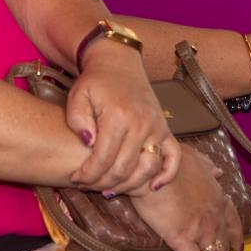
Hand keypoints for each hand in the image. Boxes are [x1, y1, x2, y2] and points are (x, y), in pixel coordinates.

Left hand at [66, 47, 181, 194]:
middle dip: (102, 182)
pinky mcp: (165, 129)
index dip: (88, 174)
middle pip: (124, 168)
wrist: (118, 63)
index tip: (76, 178)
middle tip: (88, 184)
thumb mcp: (78, 96)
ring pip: (148, 168)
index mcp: (117, 116)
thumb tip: (88, 143)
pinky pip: (173, 157)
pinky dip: (166, 175)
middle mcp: (141, 123)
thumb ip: (78, 120)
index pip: (103, 159)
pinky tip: (152, 187)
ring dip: (129, 185)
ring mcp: (156, 127)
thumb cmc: (95, 82)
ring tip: (110, 188)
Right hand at [129, 145, 248, 250]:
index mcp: (215, 196)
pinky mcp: (183, 238)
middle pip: (226, 245)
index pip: (231, 219)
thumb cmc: (168, 157)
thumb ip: (206, 167)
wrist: (151, 163)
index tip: (239, 246)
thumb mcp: (193, 158)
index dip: (236, 235)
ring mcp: (200, 228)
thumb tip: (217, 172)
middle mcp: (213, 215)